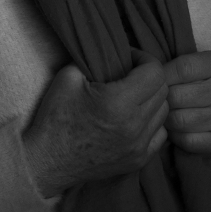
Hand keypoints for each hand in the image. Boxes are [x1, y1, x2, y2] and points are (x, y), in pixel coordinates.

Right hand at [23, 60, 169, 197]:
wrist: (46, 162)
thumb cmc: (55, 118)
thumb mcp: (68, 76)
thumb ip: (94, 58)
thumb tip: (112, 50)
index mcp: (118, 102)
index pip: (155, 72)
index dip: (145, 59)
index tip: (130, 59)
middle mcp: (134, 126)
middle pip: (163, 91)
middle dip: (149, 77)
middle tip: (131, 74)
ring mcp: (138, 146)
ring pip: (164, 112)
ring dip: (152, 100)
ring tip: (132, 96)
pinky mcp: (138, 161)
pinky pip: (160, 134)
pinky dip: (152, 123)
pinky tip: (133, 118)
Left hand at [161, 50, 210, 155]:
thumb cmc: (208, 87)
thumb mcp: (199, 68)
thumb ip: (176, 68)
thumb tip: (146, 75)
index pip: (181, 68)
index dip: (162, 77)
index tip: (157, 83)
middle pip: (176, 96)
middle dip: (162, 102)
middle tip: (159, 104)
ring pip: (178, 120)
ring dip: (166, 121)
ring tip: (166, 117)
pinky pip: (187, 140)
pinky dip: (176, 137)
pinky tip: (177, 131)